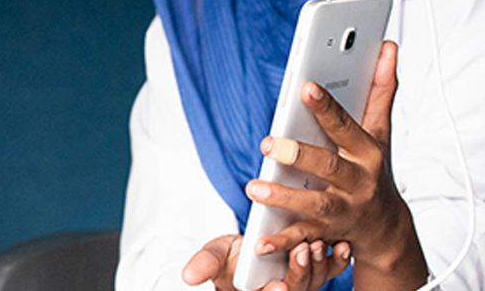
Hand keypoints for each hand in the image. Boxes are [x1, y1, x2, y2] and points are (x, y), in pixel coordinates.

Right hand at [182, 234, 349, 290]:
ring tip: (316, 241)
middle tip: (302, 249)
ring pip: (316, 281)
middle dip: (302, 272)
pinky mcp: (315, 272)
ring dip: (318, 264)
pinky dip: (338, 260)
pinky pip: (331, 271)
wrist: (249, 250)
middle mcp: (283, 290)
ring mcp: (302, 283)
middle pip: (298, 289)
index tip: (279, 286)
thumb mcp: (215, 257)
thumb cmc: (231, 256)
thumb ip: (205, 265)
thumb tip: (188, 277)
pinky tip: (340, 245)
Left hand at [244, 42, 427, 288]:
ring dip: (285, 198)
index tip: (305, 86)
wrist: (386, 228)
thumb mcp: (380, 131)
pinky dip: (282, 240)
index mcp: (367, 151)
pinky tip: (260, 240)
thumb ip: (380, 90)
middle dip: (300, 155)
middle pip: (329, 167)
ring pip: (316, 206)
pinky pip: (304, 238)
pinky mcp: (327, 234)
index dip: (327, 106)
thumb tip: (387, 46)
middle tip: (268, 144)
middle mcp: (358, 181)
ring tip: (254, 188)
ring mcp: (344, 210)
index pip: (345, 125)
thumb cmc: (373, 168)